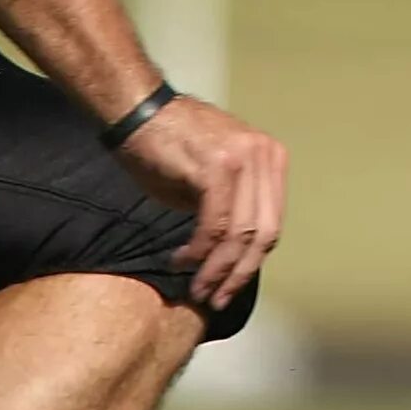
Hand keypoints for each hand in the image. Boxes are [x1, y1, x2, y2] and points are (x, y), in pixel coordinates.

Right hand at [112, 96, 288, 309]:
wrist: (139, 112)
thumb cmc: (170, 148)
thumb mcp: (212, 181)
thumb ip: (231, 211)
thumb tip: (233, 258)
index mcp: (271, 159)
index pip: (271, 224)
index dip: (251, 263)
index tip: (230, 287)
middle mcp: (265, 156)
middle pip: (264, 233)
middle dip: (239, 273)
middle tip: (215, 297)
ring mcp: (245, 158)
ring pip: (240, 233)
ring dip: (216, 268)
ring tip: (197, 287)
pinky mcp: (218, 165)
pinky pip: (215, 223)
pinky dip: (199, 249)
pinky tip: (182, 259)